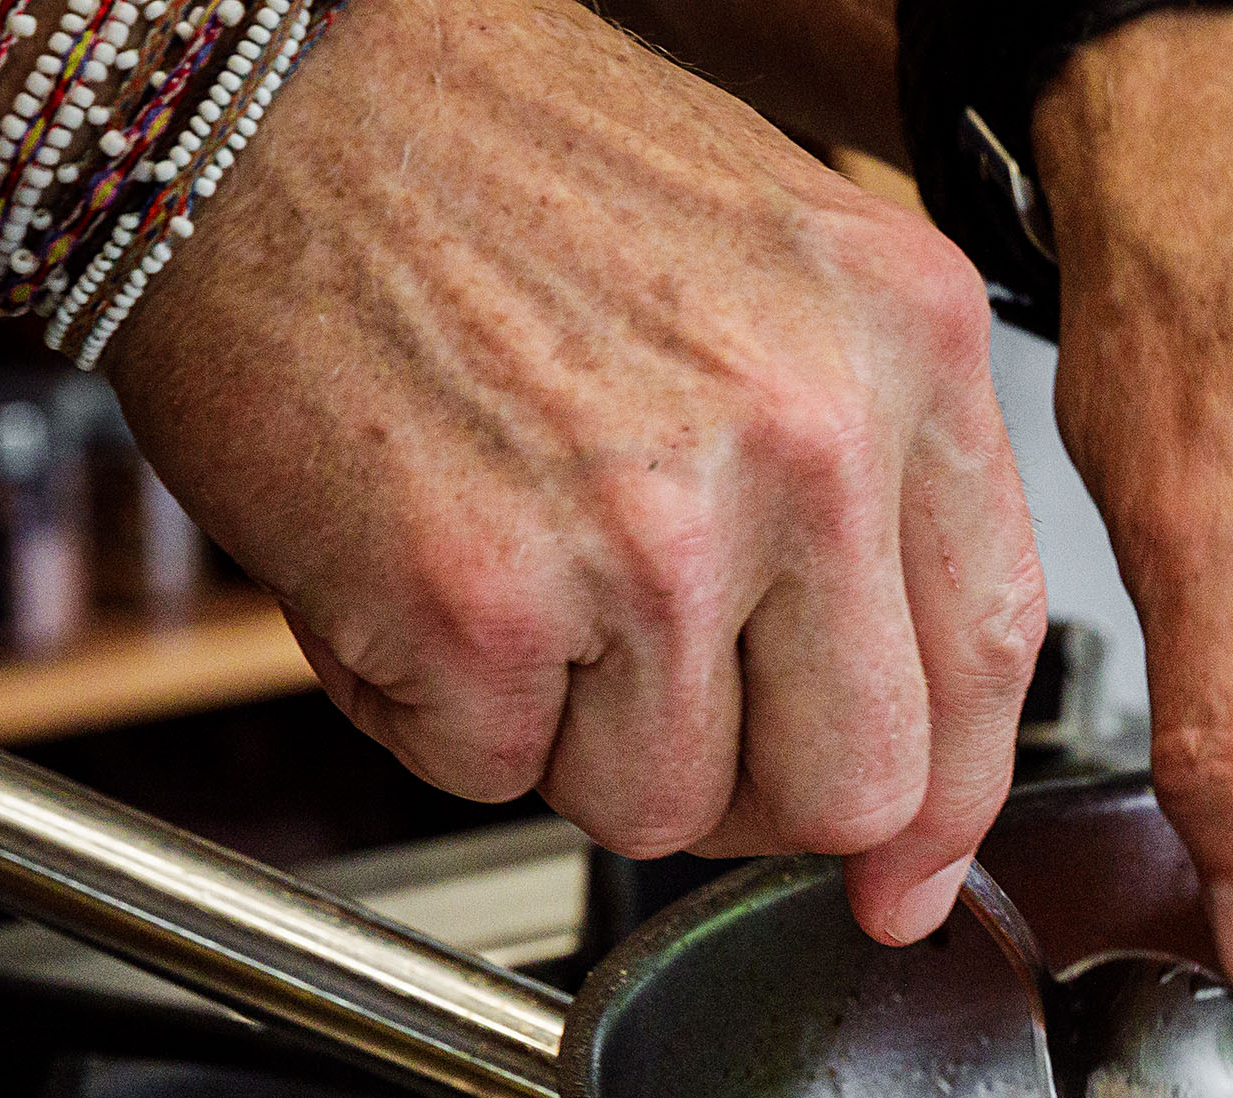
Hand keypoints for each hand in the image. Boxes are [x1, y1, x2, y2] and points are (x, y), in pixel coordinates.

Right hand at [108, 0, 1048, 937]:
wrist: (244, 87)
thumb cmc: (486, 160)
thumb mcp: (770, 267)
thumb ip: (869, 489)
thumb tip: (911, 767)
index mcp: (902, 338)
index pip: (988, 656)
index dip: (946, 806)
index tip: (903, 874)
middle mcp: (806, 440)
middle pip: (849, 787)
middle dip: (747, 792)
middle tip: (652, 711)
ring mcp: (651, 535)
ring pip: (662, 803)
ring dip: (569, 740)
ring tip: (506, 573)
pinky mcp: (485, 608)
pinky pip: (491, 772)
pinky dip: (433, 709)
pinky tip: (406, 565)